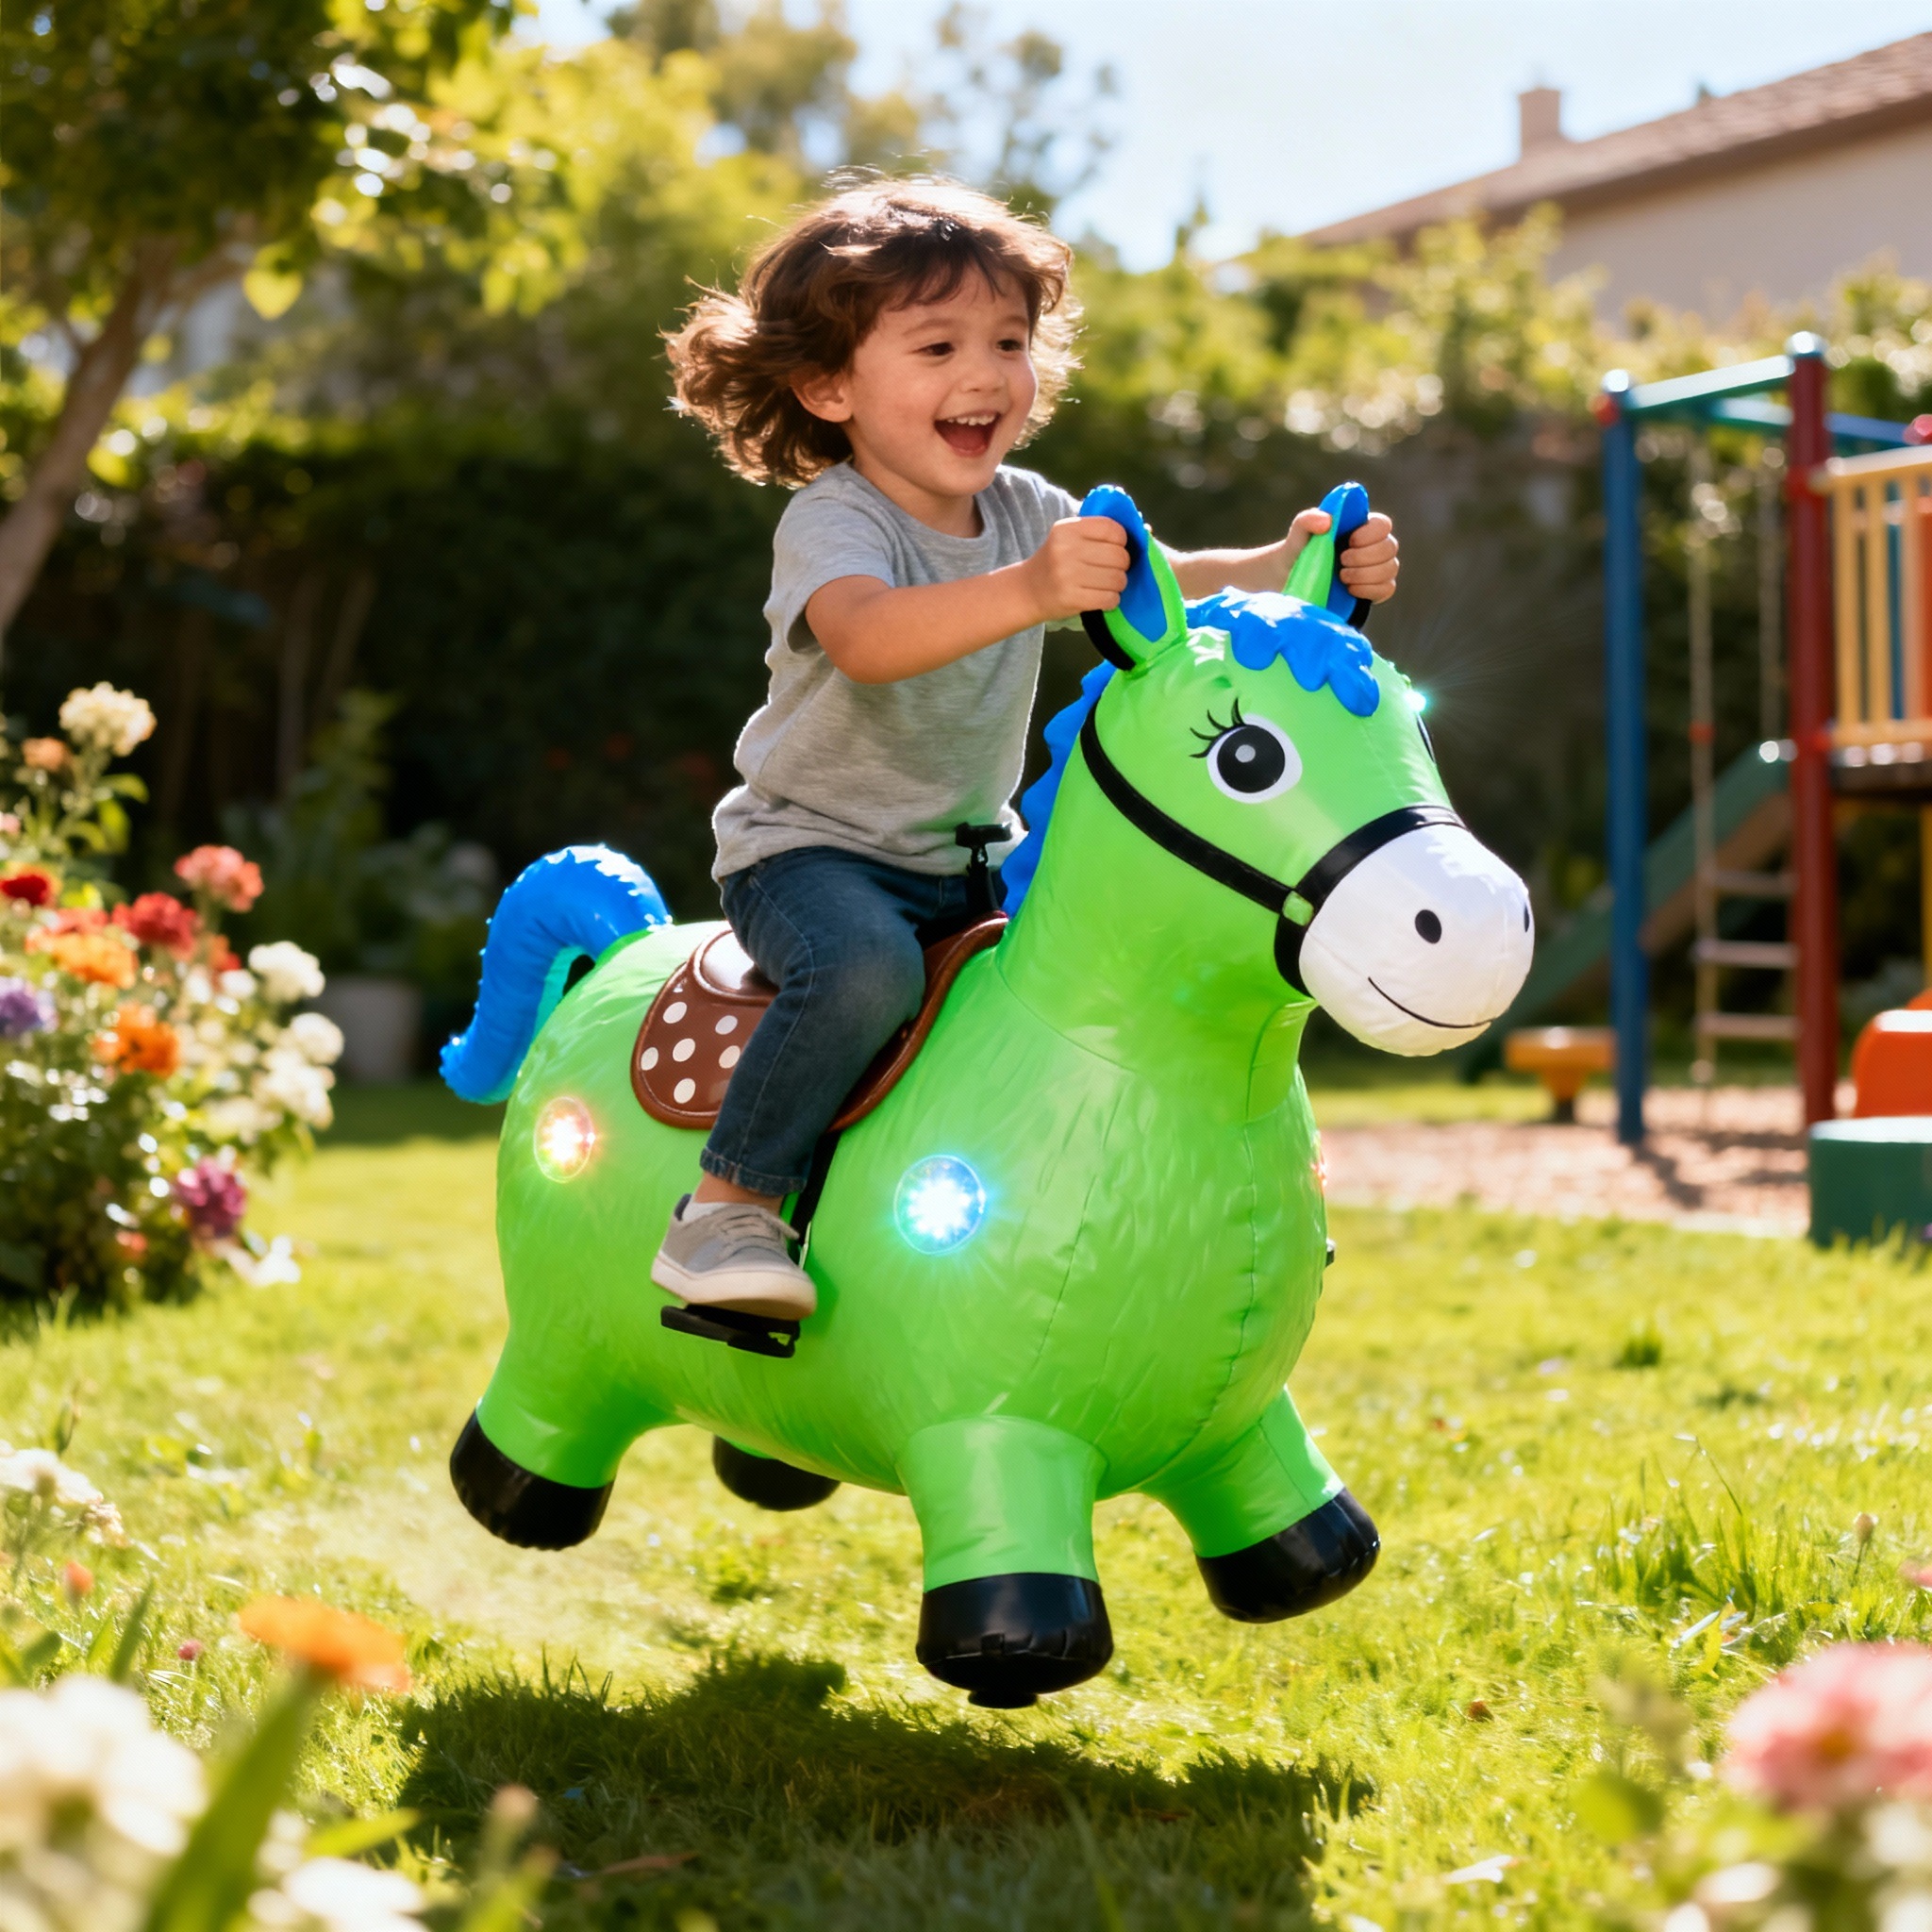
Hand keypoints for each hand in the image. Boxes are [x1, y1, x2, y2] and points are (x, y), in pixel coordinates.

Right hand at [1024, 516, 1129, 620]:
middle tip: (1113, 570)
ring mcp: (1068, 575)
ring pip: (1117, 579)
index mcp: (1068, 529)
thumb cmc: (1056, 561)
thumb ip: (1100, 532)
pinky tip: (1102, 597)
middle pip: (1119, 556)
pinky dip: (1111, 600)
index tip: (1115, 548)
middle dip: (1122, 566)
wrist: (1027, 590)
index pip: (1112, 529)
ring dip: (1119, 584)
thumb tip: (1146, 530)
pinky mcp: (1072, 599)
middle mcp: (1067, 550)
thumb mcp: (1069, 538)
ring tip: (1106, 585)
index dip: (1122, 541)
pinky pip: (1109, 599)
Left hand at [1282, 508, 1400, 604]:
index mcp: (1362, 527)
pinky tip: (1350, 589)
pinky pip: (1386, 589)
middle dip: (1364, 557)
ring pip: (1390, 569)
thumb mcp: (1298, 533)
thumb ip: (1307, 519)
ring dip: (1365, 574)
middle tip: (1341, 561)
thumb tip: (1327, 521)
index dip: (1371, 533)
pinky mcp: (1376, 590)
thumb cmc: (1299, 551)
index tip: (1350, 540)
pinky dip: (1368, 590)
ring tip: (1341, 576)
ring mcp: (1378, 568)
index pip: (1383, 524)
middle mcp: (1374, 546)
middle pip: (1390, 547)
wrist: (1294, 581)